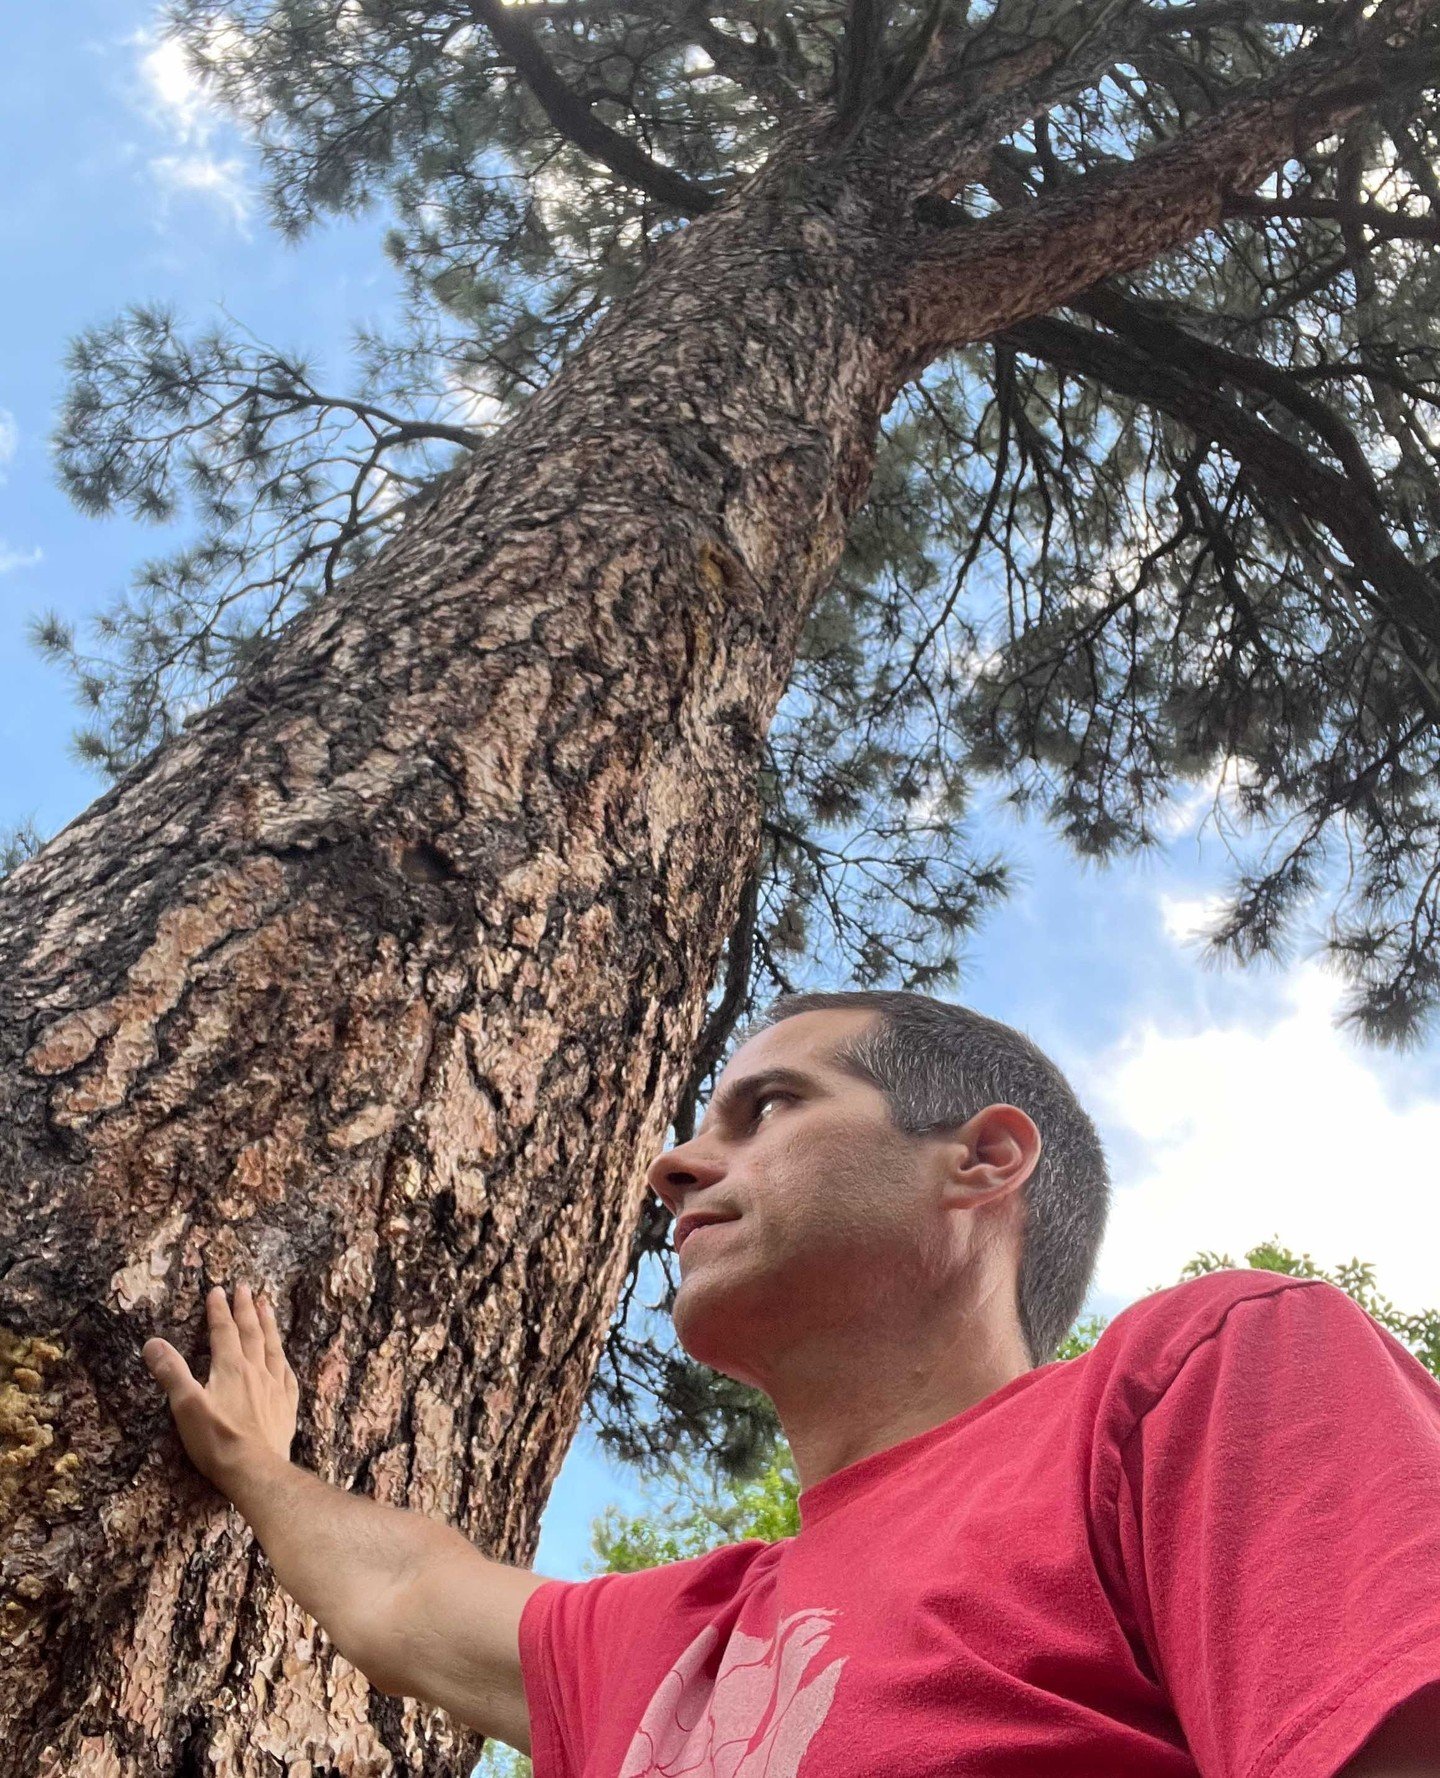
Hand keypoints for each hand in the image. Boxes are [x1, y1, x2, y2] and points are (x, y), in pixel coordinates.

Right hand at [142, 1282, 298, 1490]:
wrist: (256, 1470)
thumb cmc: (217, 1440)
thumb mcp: (186, 1405)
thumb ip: (171, 1372)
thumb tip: (152, 1342)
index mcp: (231, 1368)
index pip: (224, 1331)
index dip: (220, 1310)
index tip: (218, 1290)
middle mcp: (256, 1370)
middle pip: (251, 1332)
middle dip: (246, 1309)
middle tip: (246, 1288)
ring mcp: (275, 1387)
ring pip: (272, 1347)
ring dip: (268, 1324)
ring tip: (267, 1306)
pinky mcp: (286, 1405)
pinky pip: (287, 1373)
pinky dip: (283, 1359)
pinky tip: (283, 1357)